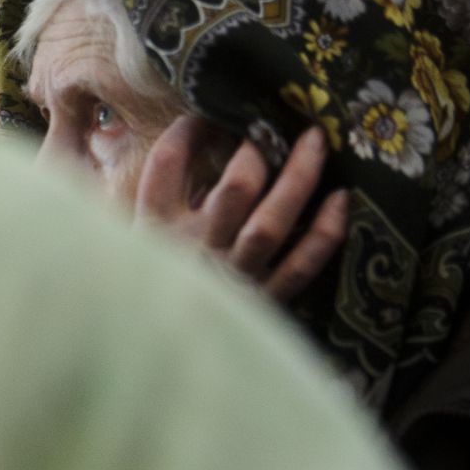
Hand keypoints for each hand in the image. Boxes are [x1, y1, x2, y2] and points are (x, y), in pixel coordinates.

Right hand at [137, 116, 348, 302]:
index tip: (203, 114)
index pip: (165, 167)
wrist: (157, 355)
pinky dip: (324, 233)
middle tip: (271, 127)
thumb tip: (150, 135)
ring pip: (271, 223)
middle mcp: (195, 251)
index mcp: (155, 232)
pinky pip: (300, 265)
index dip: (186, 132)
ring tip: (315, 141)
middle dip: (257, 152)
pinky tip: (340, 199)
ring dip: (299, 178)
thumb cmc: (145, 287)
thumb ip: (140, 193)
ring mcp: (232, 276)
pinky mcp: (262, 301)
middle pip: (234, 191)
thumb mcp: (129, 238)